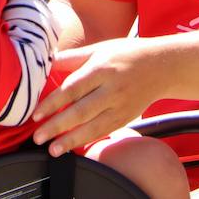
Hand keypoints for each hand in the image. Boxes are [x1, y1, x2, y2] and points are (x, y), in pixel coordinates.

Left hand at [31, 37, 166, 155]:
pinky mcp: (126, 118)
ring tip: (52, 150)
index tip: (35, 114)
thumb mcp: (99, 48)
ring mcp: (120, 106)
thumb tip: (47, 61)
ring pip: (93, 127)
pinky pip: (104, 131)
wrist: (162, 66)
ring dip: (70, 140)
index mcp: (101, 69)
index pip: (72, 89)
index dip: (52, 103)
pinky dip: (88, 140)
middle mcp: (111, 89)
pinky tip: (73, 147)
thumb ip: (73, 57)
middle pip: (80, 111)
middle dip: (57, 126)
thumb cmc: (126, 54)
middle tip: (37, 137)